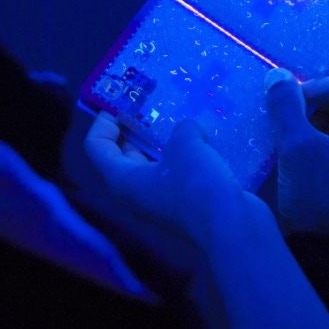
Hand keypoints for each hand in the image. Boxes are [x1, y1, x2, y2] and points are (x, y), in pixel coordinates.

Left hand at [84, 114, 266, 251]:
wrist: (232, 226)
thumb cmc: (196, 183)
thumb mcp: (185, 142)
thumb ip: (181, 127)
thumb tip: (190, 130)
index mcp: (122, 179)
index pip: (96, 146)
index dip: (103, 121)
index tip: (123, 102)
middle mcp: (136, 193)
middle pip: (123, 154)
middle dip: (136, 127)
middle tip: (153, 104)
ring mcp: (161, 200)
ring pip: (155, 163)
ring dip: (166, 140)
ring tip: (181, 115)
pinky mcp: (186, 203)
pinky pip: (178, 172)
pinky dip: (186, 155)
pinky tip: (205, 138)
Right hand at [264, 69, 328, 249]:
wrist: (319, 254)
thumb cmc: (317, 199)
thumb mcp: (298, 146)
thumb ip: (287, 105)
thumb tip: (277, 75)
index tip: (298, 96)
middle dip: (321, 101)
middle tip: (290, 107)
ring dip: (317, 118)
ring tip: (288, 124)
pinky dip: (318, 137)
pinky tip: (292, 142)